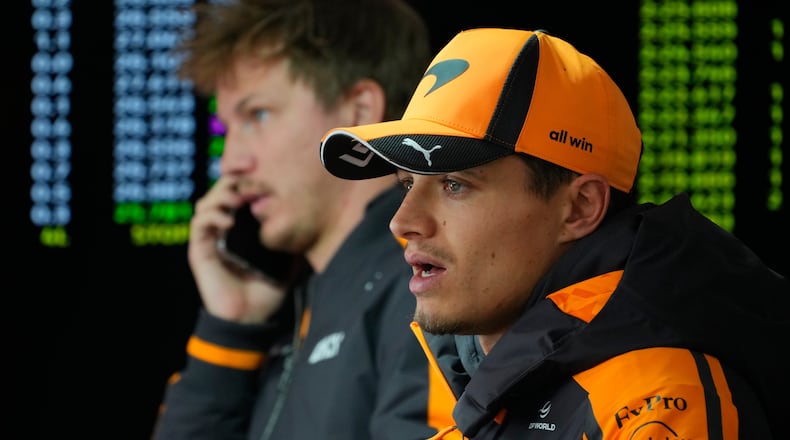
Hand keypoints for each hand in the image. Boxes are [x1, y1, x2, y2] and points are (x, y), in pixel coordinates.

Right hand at [188, 176, 288, 323]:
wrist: (251, 317)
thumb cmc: (268, 287)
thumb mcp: (288, 255)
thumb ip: (294, 235)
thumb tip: (313, 215)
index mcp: (243, 223)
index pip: (238, 189)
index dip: (244, 173)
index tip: (257, 164)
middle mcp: (224, 226)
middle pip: (222, 189)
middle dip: (235, 179)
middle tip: (252, 181)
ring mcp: (210, 237)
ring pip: (207, 202)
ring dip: (222, 195)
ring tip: (240, 198)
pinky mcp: (199, 250)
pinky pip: (199, 224)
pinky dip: (212, 216)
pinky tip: (229, 221)